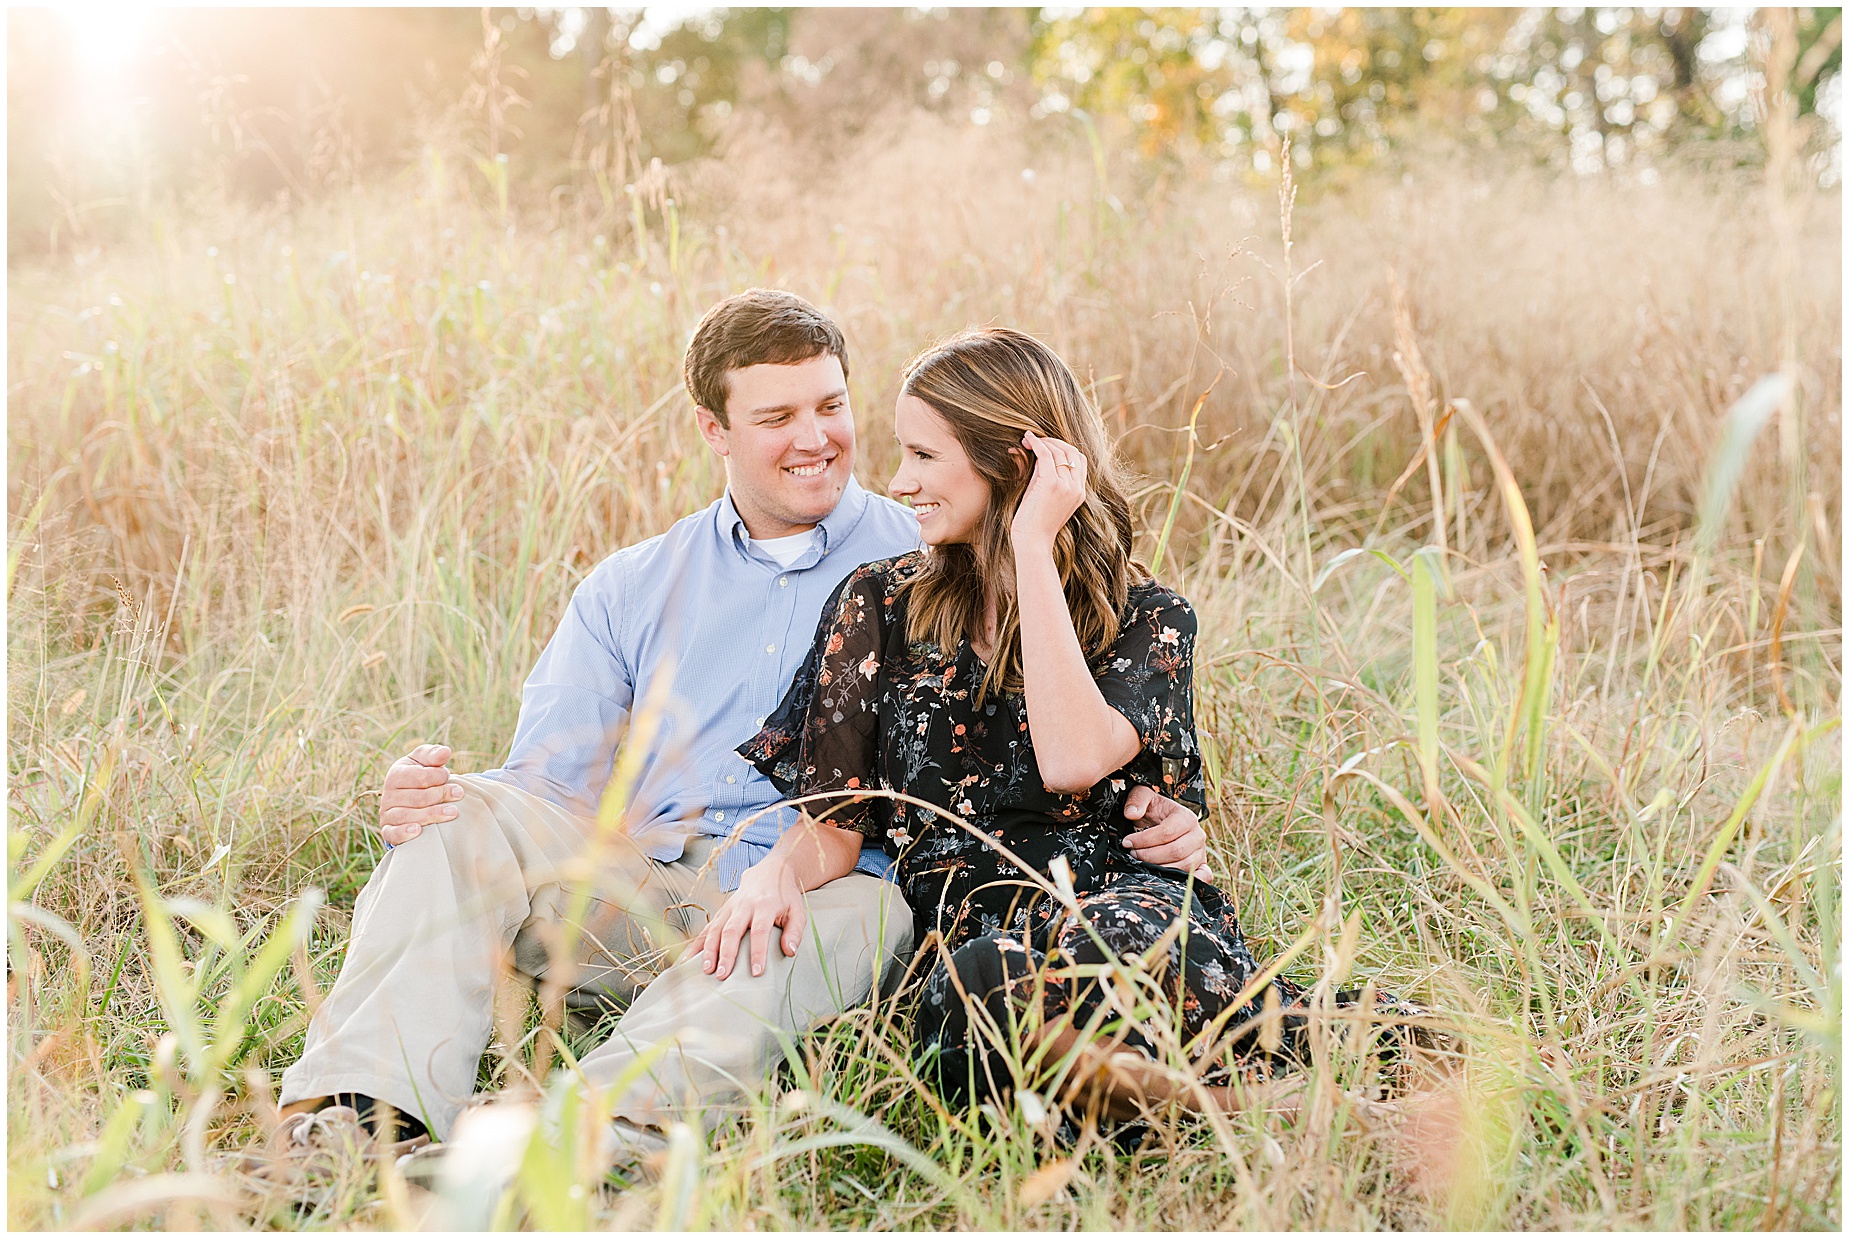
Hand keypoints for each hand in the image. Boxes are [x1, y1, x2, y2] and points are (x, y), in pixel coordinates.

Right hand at [379, 744, 461, 845]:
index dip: (437, 776)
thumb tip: (445, 752)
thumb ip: (433, 755)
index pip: (418, 777)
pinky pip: (392, 833)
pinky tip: (418, 831)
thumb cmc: (419, 775)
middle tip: (459, 793)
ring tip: (452, 812)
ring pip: (407, 816)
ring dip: (431, 814)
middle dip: (440, 795)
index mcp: (396, 775)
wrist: (409, 796)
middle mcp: (388, 795)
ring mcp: (387, 814)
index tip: (449, 776)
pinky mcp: (389, 830)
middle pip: (416, 797)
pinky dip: (404, 833)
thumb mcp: (424, 761)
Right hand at [690, 858, 806, 980]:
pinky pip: (707, 928)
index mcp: (765, 906)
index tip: (756, 972)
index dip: (757, 952)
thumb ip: (795, 931)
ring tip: (706, 970)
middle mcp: (744, 906)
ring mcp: (730, 908)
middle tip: (722, 975)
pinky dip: (696, 944)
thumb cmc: (785, 896)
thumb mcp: (798, 911)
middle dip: (726, 954)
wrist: (769, 872)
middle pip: (732, 930)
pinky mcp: (721, 912)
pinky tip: (688, 960)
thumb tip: (789, 952)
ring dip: (709, 950)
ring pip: (716, 929)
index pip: (760, 931)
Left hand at [1010, 431, 1087, 554]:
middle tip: (1035, 439)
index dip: (1064, 448)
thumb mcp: (1045, 497)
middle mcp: (1076, 488)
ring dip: (1043, 441)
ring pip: (1059, 452)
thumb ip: (1045, 477)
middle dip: (1054, 441)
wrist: (1033, 543)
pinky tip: (1027, 439)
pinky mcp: (1052, 484)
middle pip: (1072, 452)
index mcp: (1079, 493)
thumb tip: (1038, 455)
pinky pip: (1047, 455)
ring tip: (1027, 439)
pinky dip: (1037, 443)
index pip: (1079, 460)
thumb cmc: (1034, 525)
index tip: (1046, 445)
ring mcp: (1066, 486)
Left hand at [1122, 785, 1211, 880]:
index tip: (1127, 842)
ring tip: (1143, 862)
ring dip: (1160, 867)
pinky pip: (1203, 876)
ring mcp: (1201, 851)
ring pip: (1183, 866)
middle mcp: (1198, 835)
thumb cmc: (1154, 810)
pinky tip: (1174, 881)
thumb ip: (1137, 801)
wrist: (1164, 820)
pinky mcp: (1201, 865)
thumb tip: (1131, 813)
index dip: (1144, 839)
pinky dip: (1192, 881)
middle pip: (1175, 851)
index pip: (1167, 832)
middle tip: (1133, 854)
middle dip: (1149, 855)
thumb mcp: (1144, 797)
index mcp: (1186, 817)